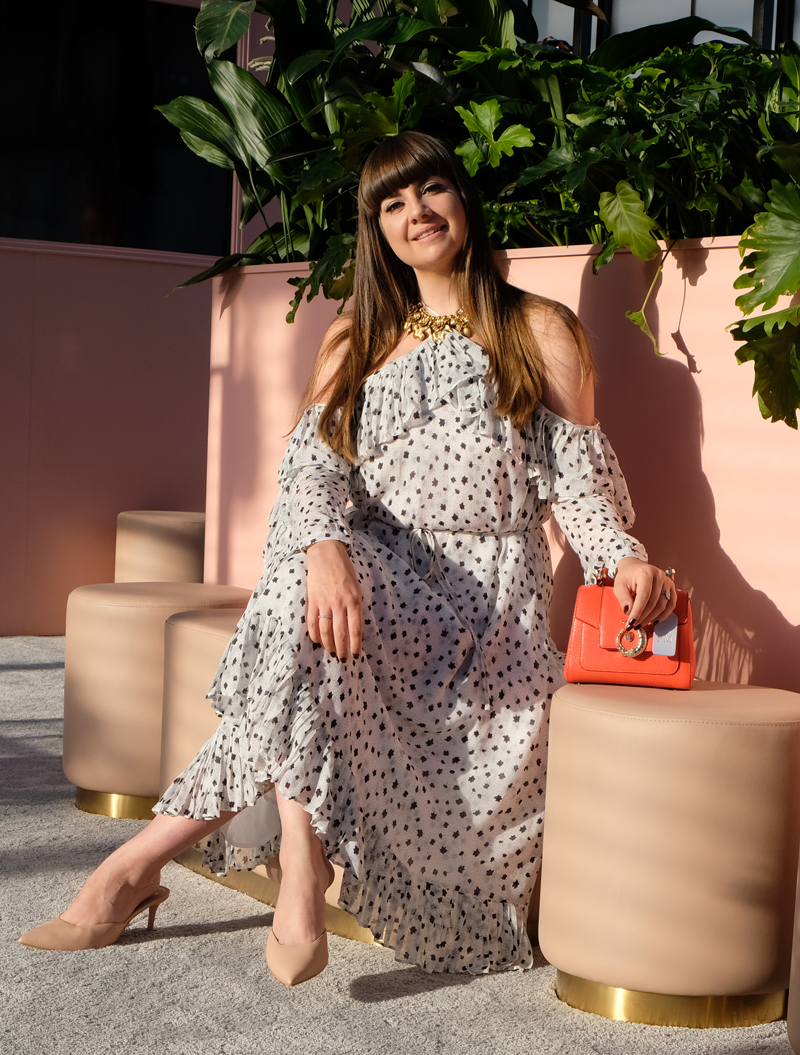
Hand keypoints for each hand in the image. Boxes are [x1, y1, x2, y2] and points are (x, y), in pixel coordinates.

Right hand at [305, 540, 362, 658]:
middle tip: (343, 659)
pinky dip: (314, 635)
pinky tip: (318, 641)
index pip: (355, 629)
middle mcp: (339, 603)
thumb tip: (354, 628)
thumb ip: (355, 607)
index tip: (356, 655)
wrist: (326, 555)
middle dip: (342, 650)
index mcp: (354, 601)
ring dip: (328, 645)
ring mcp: (324, 603)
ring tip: (331, 653)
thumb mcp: (357, 588)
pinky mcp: (312, 601)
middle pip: (340, 634)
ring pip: (325, 631)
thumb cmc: (345, 571)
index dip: (355, 645)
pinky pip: (312, 622)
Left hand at [613, 557, 676, 628]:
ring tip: (640, 624)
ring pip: (662, 606)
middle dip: (642, 617)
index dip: (638, 611)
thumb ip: (623, 598)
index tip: (631, 622)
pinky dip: (663, 615)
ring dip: (651, 618)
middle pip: (653, 602)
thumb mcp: (619, 585)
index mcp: (645, 573)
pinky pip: (671, 605)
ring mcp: (667, 582)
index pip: (644, 595)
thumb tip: (629, 612)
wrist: (634, 568)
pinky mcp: (671, 588)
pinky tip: (654, 620)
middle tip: (633, 625)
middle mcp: (659, 576)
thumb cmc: (626, 576)